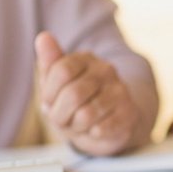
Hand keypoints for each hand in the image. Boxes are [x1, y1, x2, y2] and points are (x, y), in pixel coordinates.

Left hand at [35, 32, 144, 155]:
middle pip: (73, 94)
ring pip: (86, 115)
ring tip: (79, 124)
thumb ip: (50, 62)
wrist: (111, 124)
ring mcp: (120, 91)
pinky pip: (100, 129)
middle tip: (63, 118)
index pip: (61, 71)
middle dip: (60, 114)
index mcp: (85, 59)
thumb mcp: (57, 85)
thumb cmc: (78, 103)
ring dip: (76, 126)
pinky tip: (96, 129)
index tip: (51, 102)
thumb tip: (43, 37)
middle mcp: (106, 70)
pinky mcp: (129, 113)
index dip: (50, 94)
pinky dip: (92, 134)